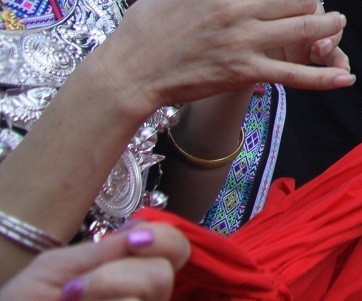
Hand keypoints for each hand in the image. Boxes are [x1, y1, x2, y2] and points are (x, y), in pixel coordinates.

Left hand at [0, 222, 188, 300]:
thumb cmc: (25, 299)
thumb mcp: (57, 266)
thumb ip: (103, 250)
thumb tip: (145, 227)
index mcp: (131, 269)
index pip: (175, 247)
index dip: (164, 239)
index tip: (133, 242)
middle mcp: (143, 296)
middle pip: (161, 275)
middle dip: (115, 278)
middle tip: (73, 290)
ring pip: (143, 299)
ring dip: (102, 294)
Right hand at [91, 0, 354, 121]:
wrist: (128, 72)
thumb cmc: (145, 27)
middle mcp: (238, 5)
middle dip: (312, 2)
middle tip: (311, 9)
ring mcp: (244, 39)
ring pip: (306, 28)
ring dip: (328, 27)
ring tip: (336, 25)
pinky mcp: (244, 71)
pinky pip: (295, 74)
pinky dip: (324, 77)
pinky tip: (345, 79)